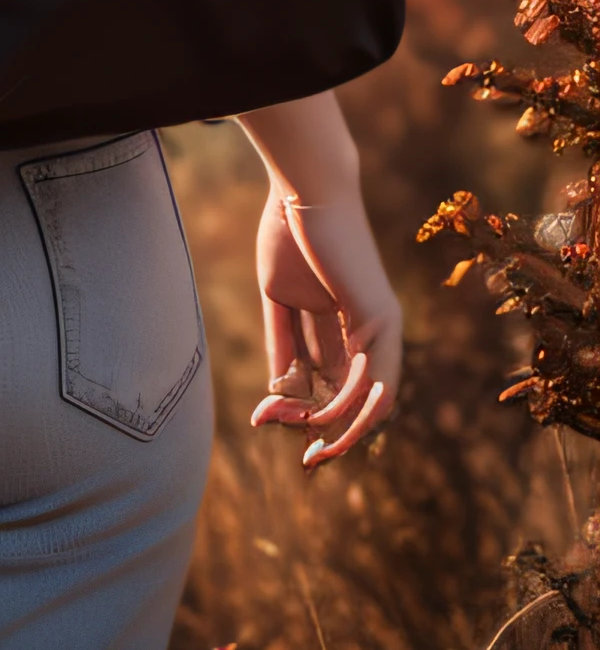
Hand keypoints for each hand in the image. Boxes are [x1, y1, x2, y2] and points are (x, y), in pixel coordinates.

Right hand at [250, 182, 401, 464]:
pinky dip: (348, 406)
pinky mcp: (381, 317)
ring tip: (311, 448)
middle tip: (307, 460)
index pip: (331, 380)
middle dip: (332, 432)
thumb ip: (283, 343)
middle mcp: (368, 328)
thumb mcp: (279, 297)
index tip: (268, 420)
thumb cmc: (288, 230)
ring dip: (342, 431)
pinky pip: (372, 378)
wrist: (302, 189)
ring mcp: (381, 324)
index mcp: (342, 321)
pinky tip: (319, 419)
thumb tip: (283, 391)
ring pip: (374, 399)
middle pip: (358, 397)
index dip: (303, 407)